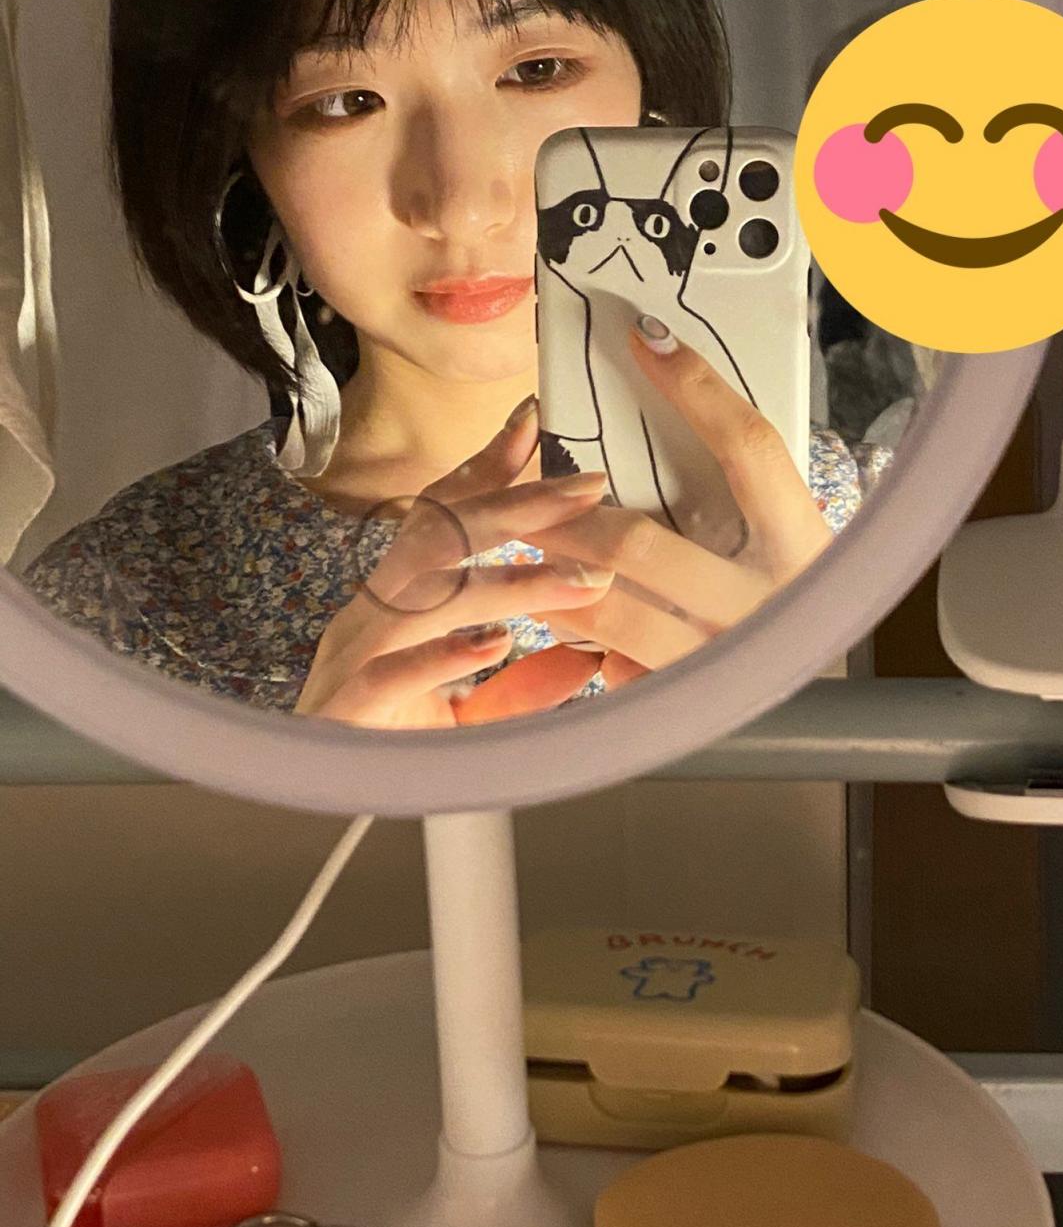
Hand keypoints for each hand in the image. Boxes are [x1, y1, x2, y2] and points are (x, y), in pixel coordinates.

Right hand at [295, 400, 613, 727]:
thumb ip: (522, 682)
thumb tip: (591, 660)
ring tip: (582, 580)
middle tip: (588, 489)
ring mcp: (356, 654)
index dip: (486, 468)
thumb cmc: (387, 741)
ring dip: (511, 584)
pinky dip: (447, 656)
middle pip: (440, 538)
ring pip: (430, 599)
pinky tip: (497, 644)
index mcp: (397, 598)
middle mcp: (373, 611)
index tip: (535, 422)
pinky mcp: (350, 709)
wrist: (308, 803)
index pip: (441, 516)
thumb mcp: (470, 707)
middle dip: (516, 505)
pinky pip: (397, 674)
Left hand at [532, 319, 833, 687]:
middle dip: (565, 514)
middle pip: (638, 545)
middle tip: (524, 487)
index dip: (697, 389)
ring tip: (523, 544)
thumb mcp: (787, 533)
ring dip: (552, 574)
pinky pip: (608, 665)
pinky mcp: (682, 703)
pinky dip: (578, 635)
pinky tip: (557, 613)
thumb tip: (666, 384)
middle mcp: (763, 607)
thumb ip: (743, 484)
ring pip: (605, 612)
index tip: (645, 338)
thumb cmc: (790, 590)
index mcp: (801, 544)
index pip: (749, 449)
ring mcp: (717, 664)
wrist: (818, 697)